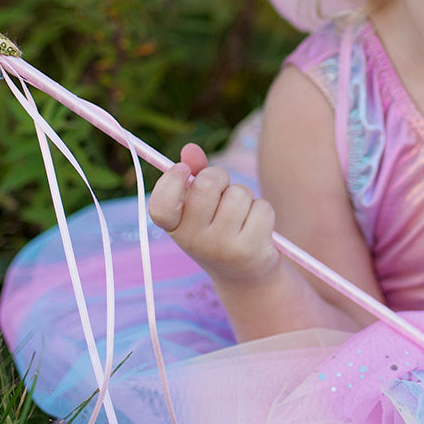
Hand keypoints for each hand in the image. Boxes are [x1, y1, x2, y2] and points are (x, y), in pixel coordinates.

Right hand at [148, 143, 279, 284]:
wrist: (243, 275)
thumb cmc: (218, 229)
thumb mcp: (201, 207)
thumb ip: (194, 175)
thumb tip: (190, 148)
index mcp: (175, 227)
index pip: (160, 206)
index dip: (170, 182)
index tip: (184, 170)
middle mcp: (193, 241)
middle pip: (207, 184)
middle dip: (220, 177)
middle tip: (222, 190)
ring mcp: (221, 247)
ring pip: (239, 194)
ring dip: (245, 197)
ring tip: (241, 216)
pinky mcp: (249, 250)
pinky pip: (262, 208)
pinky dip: (263, 211)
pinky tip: (256, 229)